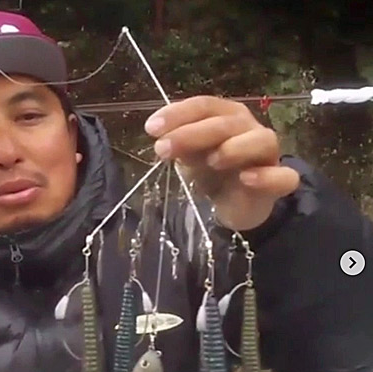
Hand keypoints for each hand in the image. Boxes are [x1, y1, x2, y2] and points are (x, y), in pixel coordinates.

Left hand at [144, 96, 299, 230]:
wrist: (235, 204)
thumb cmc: (212, 172)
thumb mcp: (190, 157)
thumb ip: (179, 145)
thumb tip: (160, 136)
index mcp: (225, 116)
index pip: (204, 105)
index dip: (178, 114)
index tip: (151, 129)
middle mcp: (248, 129)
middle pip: (225, 123)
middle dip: (192, 133)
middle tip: (162, 148)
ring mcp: (267, 154)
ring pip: (260, 141)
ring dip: (234, 147)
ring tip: (212, 160)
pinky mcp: (279, 181)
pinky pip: (282, 176)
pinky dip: (267, 176)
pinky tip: (247, 178)